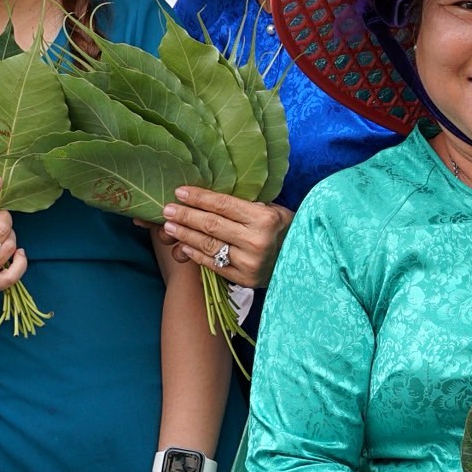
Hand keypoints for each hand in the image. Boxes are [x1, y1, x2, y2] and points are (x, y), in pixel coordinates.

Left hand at [161, 188, 292, 287]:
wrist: (305, 262)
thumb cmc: (286, 230)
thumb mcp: (273, 210)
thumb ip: (245, 206)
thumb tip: (208, 199)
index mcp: (265, 219)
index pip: (223, 205)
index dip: (199, 198)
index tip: (180, 192)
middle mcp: (256, 241)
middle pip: (211, 225)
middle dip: (186, 215)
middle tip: (167, 209)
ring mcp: (249, 263)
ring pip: (209, 245)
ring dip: (185, 235)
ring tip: (169, 226)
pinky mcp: (245, 279)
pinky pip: (214, 264)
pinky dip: (196, 255)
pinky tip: (183, 246)